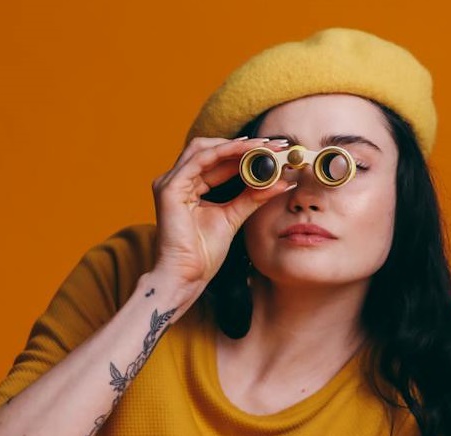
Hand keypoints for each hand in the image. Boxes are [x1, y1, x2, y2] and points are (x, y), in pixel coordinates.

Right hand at [150, 136, 296, 289]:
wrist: (186, 276)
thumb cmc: (203, 254)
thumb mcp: (233, 218)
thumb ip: (252, 198)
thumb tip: (281, 182)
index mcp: (188, 186)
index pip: (218, 161)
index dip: (246, 153)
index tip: (275, 151)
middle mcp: (178, 180)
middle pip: (211, 149)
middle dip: (244, 145)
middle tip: (275, 144)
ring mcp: (170, 182)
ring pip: (205, 149)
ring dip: (236, 146)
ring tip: (264, 146)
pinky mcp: (170, 188)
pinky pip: (200, 160)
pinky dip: (224, 153)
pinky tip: (247, 152)